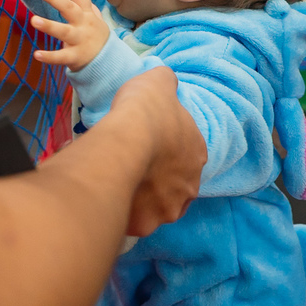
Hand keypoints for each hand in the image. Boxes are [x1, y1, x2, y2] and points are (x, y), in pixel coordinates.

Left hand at [31, 0, 110, 71]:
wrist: (110, 62)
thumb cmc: (97, 37)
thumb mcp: (97, 20)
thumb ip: (86, 7)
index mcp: (88, 15)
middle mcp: (84, 25)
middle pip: (70, 9)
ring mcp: (80, 41)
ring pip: (64, 31)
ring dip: (49, 25)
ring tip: (33, 20)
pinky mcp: (75, 57)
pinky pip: (61, 57)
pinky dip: (49, 56)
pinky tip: (36, 54)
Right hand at [110, 67, 204, 235]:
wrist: (126, 139)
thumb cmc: (145, 111)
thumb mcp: (158, 82)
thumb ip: (165, 82)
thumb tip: (166, 79)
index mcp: (197, 153)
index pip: (184, 154)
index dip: (164, 149)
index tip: (145, 144)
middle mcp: (190, 186)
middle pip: (172, 185)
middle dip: (156, 179)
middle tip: (130, 167)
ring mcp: (169, 208)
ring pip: (155, 207)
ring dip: (140, 199)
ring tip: (115, 184)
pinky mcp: (146, 225)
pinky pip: (133, 221)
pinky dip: (122, 213)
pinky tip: (107, 199)